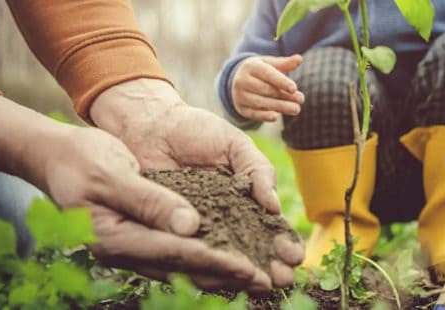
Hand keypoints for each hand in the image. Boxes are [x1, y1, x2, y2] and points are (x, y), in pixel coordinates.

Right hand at [40, 126, 272, 291]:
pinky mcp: (141, 238)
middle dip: (229, 276)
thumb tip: (190, 227)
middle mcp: (126, 250)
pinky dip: (206, 258)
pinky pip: (179, 254)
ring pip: (185, 265)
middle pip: (186, 268)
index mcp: (116, 238)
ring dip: (222, 272)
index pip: (176, 253)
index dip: (217, 261)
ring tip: (257, 278)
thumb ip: (149, 201)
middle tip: (267, 283)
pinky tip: (230, 259)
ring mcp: (133, 247)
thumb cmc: (81, 159)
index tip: (251, 269)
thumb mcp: (112, 174)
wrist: (57, 157)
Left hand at [90, 78, 303, 286]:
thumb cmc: (196, 130)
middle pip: (251, 249)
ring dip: (241, 272)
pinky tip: (219, 274)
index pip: (269, 227)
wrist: (150, 124)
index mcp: (245, 199)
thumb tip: (275, 208)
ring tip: (258, 284)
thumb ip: (258, 171)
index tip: (294, 255)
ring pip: (223, 256)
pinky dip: (203, 264)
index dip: (283, 242)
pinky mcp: (169, 231)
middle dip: (269, 266)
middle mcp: (223, 219)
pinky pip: (187, 251)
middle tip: (282, 279)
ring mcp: (196, 228)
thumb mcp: (235, 145)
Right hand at [231, 55, 304, 121]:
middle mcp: (242, 80)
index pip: (268, 74)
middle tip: (301, 99)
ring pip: (261, 102)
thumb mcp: (269, 64)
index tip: (294, 88)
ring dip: (279, 106)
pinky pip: (253, 113)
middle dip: (284, 95)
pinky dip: (264, 116)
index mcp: (251, 66)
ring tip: (296, 109)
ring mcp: (240, 95)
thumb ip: (284, 63)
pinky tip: (275, 117)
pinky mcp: (241, 108)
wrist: (237, 80)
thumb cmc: (259, 71)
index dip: (281, 82)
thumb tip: (299, 59)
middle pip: (266, 90)